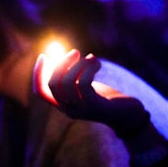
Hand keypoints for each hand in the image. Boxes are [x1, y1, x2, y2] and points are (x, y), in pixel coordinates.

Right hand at [34, 49, 149, 138]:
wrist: (129, 115)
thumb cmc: (108, 99)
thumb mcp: (88, 87)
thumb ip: (75, 77)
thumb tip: (65, 57)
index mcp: (64, 105)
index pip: (41, 92)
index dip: (38, 74)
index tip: (44, 56)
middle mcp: (69, 109)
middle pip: (53, 84)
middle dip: (61, 64)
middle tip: (75, 52)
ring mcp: (81, 109)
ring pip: (67, 83)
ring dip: (78, 64)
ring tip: (92, 58)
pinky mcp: (95, 106)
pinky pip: (83, 84)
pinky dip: (88, 68)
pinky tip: (97, 63)